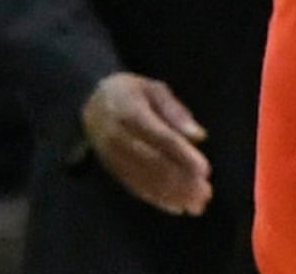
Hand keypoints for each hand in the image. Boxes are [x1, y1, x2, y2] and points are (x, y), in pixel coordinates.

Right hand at [82, 72, 214, 215]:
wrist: (89, 102)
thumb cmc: (129, 92)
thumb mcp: (152, 88)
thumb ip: (175, 111)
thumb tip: (199, 136)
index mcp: (131, 113)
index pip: (161, 138)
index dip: (183, 155)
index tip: (205, 170)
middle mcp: (120, 138)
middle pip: (154, 163)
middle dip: (182, 181)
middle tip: (206, 194)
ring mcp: (114, 157)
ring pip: (145, 179)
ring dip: (172, 195)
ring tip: (196, 206)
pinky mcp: (113, 170)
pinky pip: (135, 187)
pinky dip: (156, 199)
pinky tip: (176, 207)